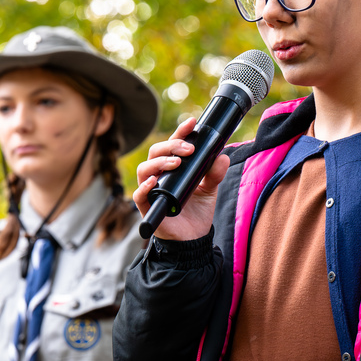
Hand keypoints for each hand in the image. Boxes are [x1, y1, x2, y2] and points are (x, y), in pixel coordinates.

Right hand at [133, 117, 229, 241]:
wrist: (194, 237)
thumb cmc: (197, 210)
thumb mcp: (210, 188)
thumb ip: (215, 172)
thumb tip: (222, 156)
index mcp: (173, 167)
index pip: (173, 144)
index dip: (180, 131)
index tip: (192, 122)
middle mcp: (159, 175)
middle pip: (156, 152)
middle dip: (172, 145)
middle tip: (189, 148)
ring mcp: (152, 190)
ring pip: (145, 169)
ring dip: (160, 162)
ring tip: (176, 162)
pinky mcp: (148, 207)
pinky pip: (138, 195)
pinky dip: (144, 187)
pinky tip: (154, 181)